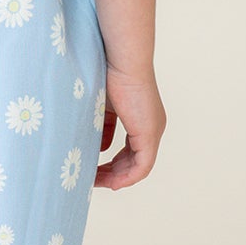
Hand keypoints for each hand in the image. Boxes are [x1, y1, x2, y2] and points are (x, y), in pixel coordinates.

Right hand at [95, 69, 164, 189]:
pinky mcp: (149, 134)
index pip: (130, 148)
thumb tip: (100, 147)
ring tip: (97, 182)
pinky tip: (111, 183)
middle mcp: (151, 126)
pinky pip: (142, 167)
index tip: (96, 169)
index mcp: (141, 117)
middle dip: (113, 172)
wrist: (120, 61)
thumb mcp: (102, 105)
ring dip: (118, 177)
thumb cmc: (108, 74)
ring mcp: (152, 131)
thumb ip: (103, 127)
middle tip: (93, 179)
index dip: (114, 162)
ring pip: (138, 166)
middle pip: (134, 160)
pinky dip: (126, 177)